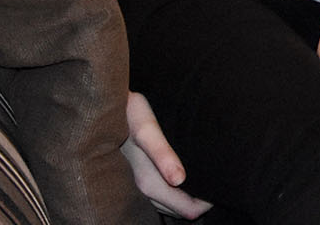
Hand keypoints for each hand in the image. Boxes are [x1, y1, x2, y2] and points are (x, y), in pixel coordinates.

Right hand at [120, 92, 211, 218]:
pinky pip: (159, 196)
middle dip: (200, 199)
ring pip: (169, 204)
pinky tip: (182, 172)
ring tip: (203, 174)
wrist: (98, 109)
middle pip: (180, 210)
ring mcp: (136, 187)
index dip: (207, 202)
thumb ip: (162, 154)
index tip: (220, 183)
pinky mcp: (134, 179)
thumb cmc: (124, 112)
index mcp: (147, 183)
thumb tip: (179, 179)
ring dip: (187, 195)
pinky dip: (175, 191)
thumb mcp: (145, 128)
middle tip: (216, 177)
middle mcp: (141, 191)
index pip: (187, 210)